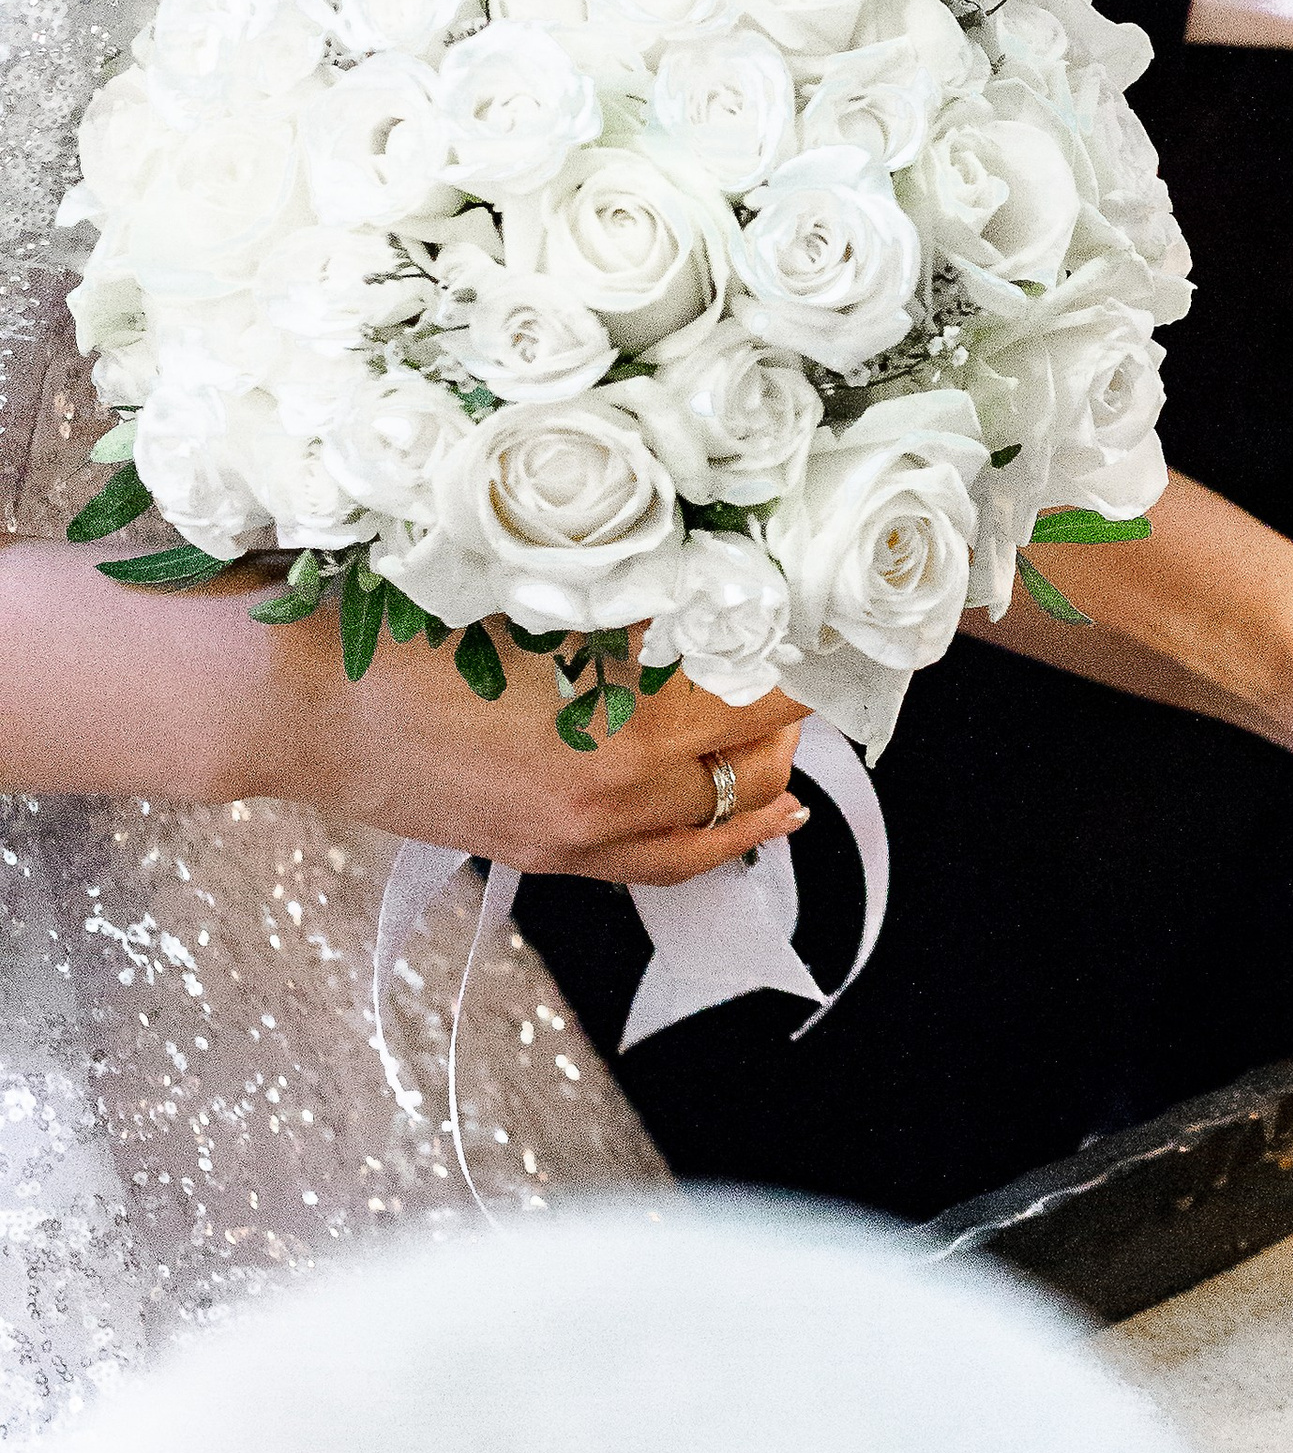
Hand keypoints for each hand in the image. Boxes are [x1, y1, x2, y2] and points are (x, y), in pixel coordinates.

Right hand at [232, 594, 809, 886]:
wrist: (296, 701)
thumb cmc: (405, 624)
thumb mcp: (538, 596)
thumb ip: (633, 605)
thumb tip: (719, 588)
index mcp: (622, 724)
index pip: (759, 696)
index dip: (807, 657)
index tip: (836, 621)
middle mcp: (613, 797)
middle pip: (750, 763)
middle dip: (794, 713)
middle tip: (816, 660)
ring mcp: (577, 837)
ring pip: (715, 826)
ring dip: (764, 777)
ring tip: (797, 737)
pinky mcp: (544, 854)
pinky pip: (661, 864)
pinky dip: (720, 840)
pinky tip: (759, 818)